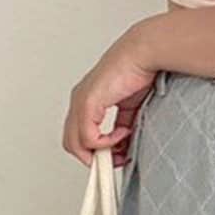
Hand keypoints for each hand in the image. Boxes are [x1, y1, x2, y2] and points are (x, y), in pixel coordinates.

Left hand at [63, 24, 156, 169]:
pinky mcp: (88, 103)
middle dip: (93, 157)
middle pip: (71, 143)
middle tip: (114, 160)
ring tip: (119, 151)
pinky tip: (123, 133)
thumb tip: (123, 147)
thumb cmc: (139, 72)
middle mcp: (79, 100)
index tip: (114, 157)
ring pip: (74, 144)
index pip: (78, 134)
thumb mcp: (129, 108)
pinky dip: (107, 143)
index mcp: (87, 100)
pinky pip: (88, 137)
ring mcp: (80, 101)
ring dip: (99, 154)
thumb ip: (123, 126)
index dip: (94, 151)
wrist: (143, 54)